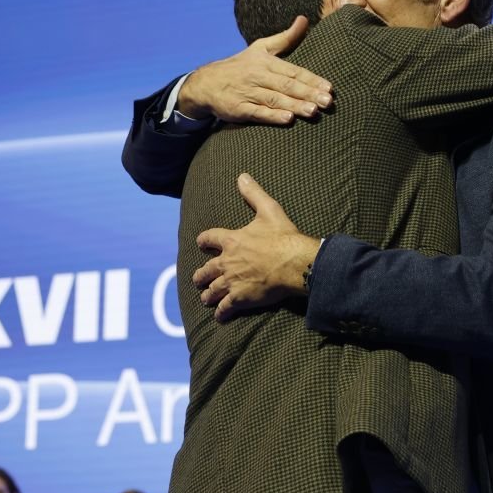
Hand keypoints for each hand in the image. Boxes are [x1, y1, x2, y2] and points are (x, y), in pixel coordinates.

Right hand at [178, 16, 332, 123]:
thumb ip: (285, 37)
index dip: (311, 79)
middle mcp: (258, 76)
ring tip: (313, 111)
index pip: (293, 71)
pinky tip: (288, 119)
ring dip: (294, 105)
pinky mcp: (238, 108)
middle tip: (327, 102)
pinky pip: (257, 112)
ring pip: (275, 99)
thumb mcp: (261, 48)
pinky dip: (272, 116)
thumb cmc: (240, 65)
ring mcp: (248, 93)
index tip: (329, 88)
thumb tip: (304, 20)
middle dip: (308, 93)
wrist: (206, 82)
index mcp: (266, 62)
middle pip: (286, 85)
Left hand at [194, 173, 320, 321]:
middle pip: (205, 270)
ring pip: (211, 290)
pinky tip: (219, 316)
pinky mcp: (240, 298)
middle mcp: (227, 262)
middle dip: (200, 275)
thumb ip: (253, 193)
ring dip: (207, 294)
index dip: (204, 241)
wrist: (295, 263)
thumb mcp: (269, 209)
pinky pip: (224, 308)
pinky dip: (220, 312)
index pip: (209, 239)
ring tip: (205, 297)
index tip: (201, 243)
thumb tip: (242, 176)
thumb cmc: (283, 237)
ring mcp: (232, 282)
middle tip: (198, 278)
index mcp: (231, 240)